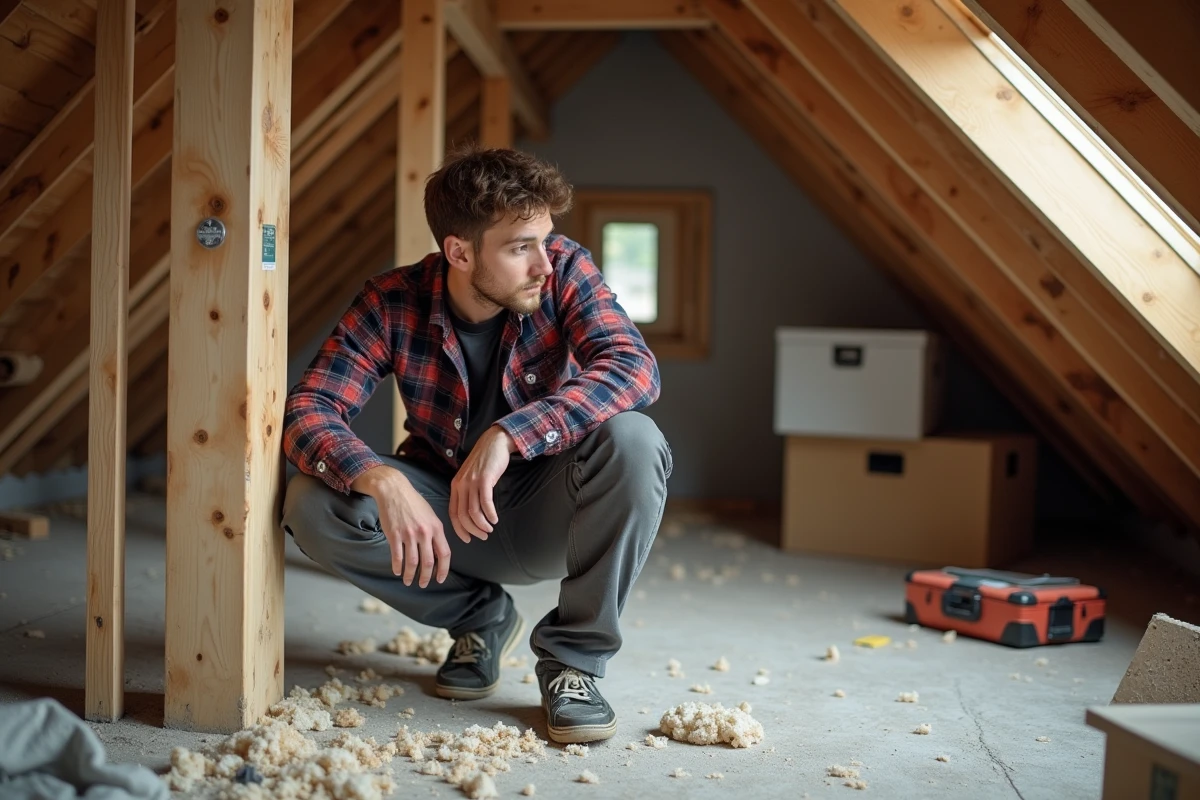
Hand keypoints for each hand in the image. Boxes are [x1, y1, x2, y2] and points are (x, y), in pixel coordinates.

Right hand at [351, 465, 464, 587]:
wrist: (394, 490)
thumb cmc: (414, 503)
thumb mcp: (431, 516)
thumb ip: (436, 533)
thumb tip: (439, 553)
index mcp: (436, 528)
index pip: (444, 554)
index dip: (443, 569)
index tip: (440, 579)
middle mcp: (424, 532)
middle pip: (428, 561)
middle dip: (426, 576)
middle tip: (423, 584)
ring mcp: (409, 534)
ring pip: (412, 561)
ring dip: (410, 575)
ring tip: (408, 581)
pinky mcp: (394, 534)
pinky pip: (397, 556)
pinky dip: (397, 566)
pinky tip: (397, 571)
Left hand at [450, 425, 515, 541]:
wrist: (494, 442)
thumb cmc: (485, 462)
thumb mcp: (472, 478)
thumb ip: (469, 493)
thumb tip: (473, 514)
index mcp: (456, 486)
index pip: (453, 513)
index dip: (460, 529)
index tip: (468, 539)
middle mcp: (461, 485)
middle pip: (462, 516)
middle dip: (472, 530)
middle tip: (483, 537)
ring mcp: (472, 482)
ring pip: (474, 511)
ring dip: (482, 524)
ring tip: (490, 529)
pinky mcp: (484, 479)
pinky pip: (485, 503)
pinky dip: (490, 514)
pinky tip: (495, 519)